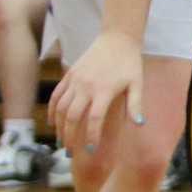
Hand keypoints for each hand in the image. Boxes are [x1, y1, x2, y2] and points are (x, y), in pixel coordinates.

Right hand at [50, 29, 144, 153]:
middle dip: (69, 136)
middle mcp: (85, 86)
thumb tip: (139, 124)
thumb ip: (136, 105)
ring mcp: (75, 80)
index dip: (91, 135)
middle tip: (70, 152)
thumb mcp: (137, 84)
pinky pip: (56, 95)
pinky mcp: (69, 75)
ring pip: (60, 107)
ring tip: (61, 141)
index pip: (94, 119)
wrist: (117, 40)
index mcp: (103, 91)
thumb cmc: (130, 64)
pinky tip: (53, 123)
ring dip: (59, 126)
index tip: (90, 150)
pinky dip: (52, 110)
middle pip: (72, 116)